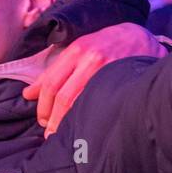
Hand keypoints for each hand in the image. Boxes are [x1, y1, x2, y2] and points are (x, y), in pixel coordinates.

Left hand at [23, 23, 164, 135]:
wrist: (141, 38)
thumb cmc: (106, 45)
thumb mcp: (80, 49)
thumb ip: (56, 70)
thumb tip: (29, 93)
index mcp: (77, 50)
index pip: (51, 82)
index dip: (42, 104)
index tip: (41, 118)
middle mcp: (91, 59)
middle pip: (63, 96)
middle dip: (52, 118)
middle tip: (49, 131)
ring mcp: (108, 71)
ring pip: (80, 103)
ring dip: (66, 122)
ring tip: (61, 134)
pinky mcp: (122, 81)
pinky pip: (100, 104)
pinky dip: (87, 118)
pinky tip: (82, 128)